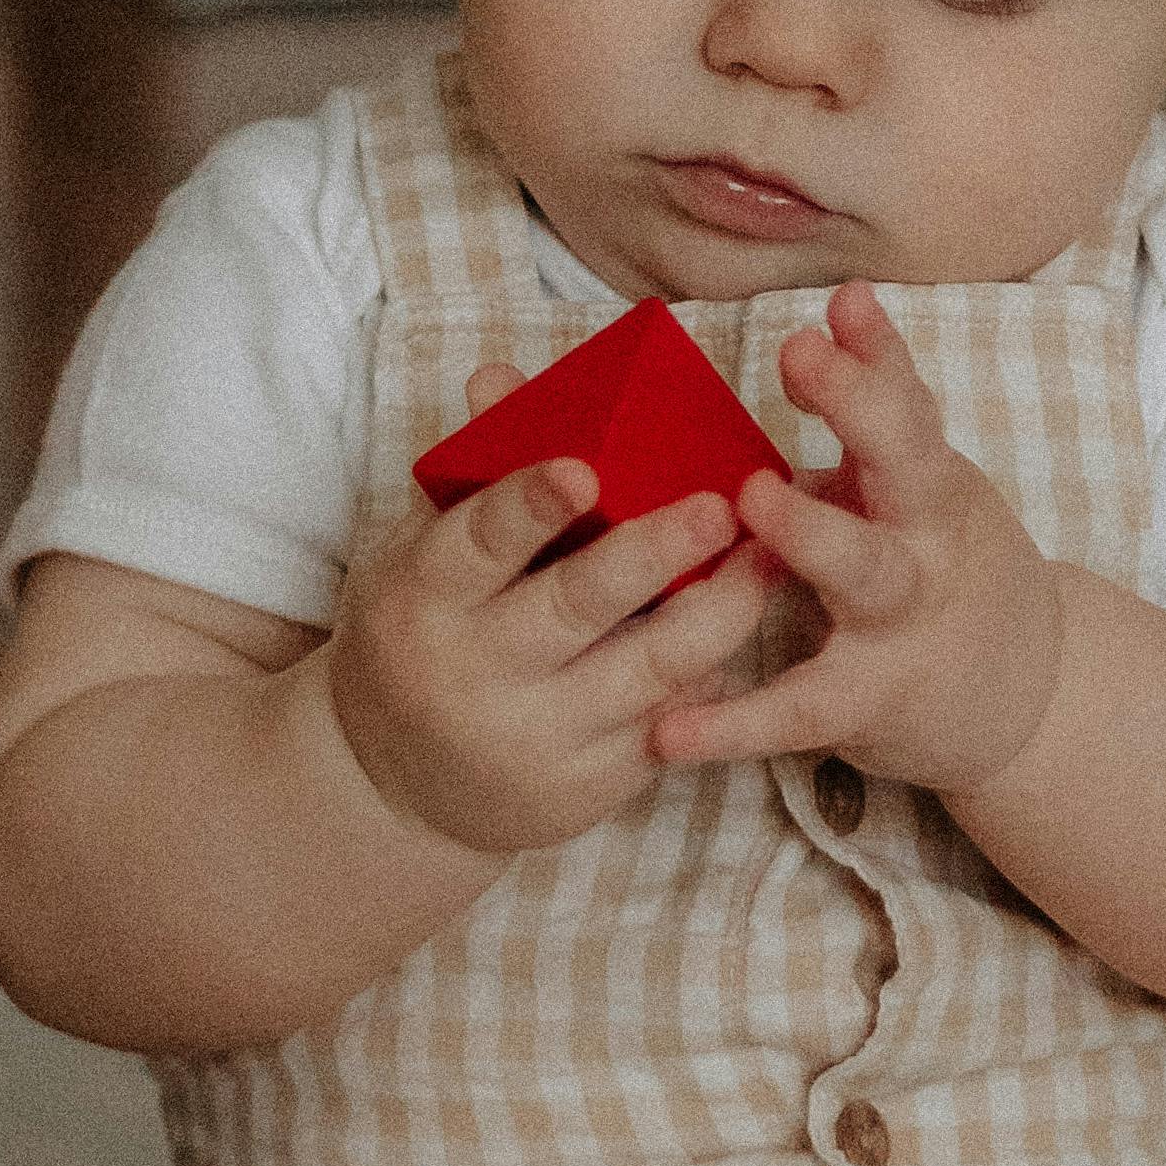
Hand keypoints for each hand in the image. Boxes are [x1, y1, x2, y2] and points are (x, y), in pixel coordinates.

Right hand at [324, 356, 779, 858]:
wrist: (396, 786)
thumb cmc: (421, 637)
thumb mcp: (419, 558)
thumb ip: (474, 477)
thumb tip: (500, 376)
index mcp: (422, 600)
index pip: (477, 545)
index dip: (528, 507)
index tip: (584, 468)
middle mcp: (474, 675)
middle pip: (577, 607)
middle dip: (654, 555)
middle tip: (721, 504)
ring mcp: (535, 740)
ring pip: (648, 670)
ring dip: (719, 610)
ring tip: (769, 555)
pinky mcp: (589, 788)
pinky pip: (669, 722)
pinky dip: (713, 672)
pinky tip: (747, 625)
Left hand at [648, 284, 1061, 804]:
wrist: (1027, 698)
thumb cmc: (945, 567)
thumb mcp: (926, 486)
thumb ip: (881, 406)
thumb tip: (842, 299)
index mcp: (928, 486)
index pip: (910, 401)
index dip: (878, 352)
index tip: (843, 301)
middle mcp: (926, 543)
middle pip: (908, 465)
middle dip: (861, 409)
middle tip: (799, 358)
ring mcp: (903, 623)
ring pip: (864, 572)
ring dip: (813, 530)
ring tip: (752, 499)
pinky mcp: (868, 701)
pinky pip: (799, 710)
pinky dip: (734, 724)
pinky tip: (669, 732)